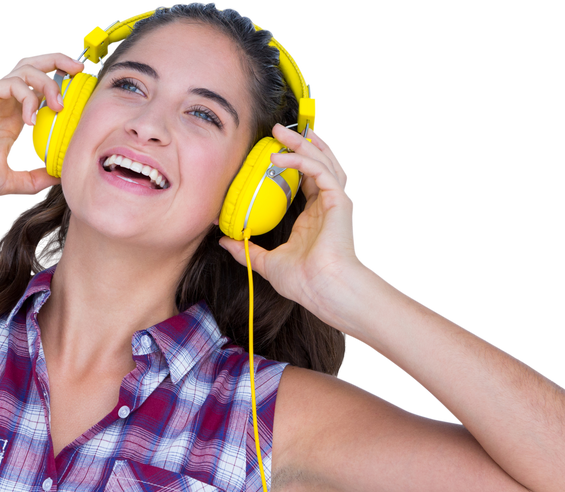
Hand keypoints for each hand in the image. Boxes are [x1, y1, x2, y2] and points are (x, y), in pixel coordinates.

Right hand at [0, 50, 88, 201]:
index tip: (83, 100)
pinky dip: (28, 96)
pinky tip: (30, 119)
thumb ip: (34, 180)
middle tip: (82, 73)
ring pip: (28, 67)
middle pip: (37, 65)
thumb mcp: (8, 183)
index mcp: (11, 117)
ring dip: (49, 82)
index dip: (64, 88)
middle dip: (62, 63)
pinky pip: (11, 82)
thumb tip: (61, 179)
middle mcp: (4, 101)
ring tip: (58, 106)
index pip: (42, 90)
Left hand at [218, 124, 358, 316]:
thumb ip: (247, 251)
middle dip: (300, 142)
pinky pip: (320, 170)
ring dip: (302, 142)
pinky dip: (301, 160)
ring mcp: (336, 200)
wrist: (325, 290)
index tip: (273, 151)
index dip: (294, 161)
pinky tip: (281, 156)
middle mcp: (328, 204)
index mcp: (315, 216)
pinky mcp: (339, 200)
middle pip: (318, 162)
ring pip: (323, 160)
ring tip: (282, 131)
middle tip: (277, 129)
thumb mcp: (267, 263)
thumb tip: (225, 242)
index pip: (308, 178)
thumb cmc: (306, 282)